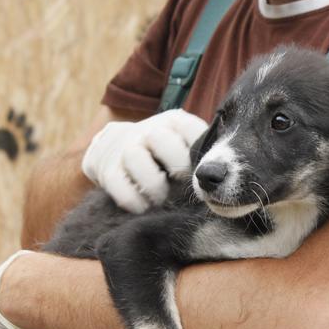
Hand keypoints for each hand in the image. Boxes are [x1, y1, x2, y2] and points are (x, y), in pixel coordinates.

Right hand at [81, 109, 207, 213]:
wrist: (113, 146)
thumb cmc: (163, 152)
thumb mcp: (183, 143)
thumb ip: (202, 154)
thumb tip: (221, 176)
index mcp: (173, 121)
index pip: (189, 128)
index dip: (198, 152)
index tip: (201, 172)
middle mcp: (148, 130)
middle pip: (161, 140)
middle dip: (177, 167)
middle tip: (183, 185)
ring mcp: (125, 148)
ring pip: (137, 160)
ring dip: (154, 186)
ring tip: (162, 199)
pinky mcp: (107, 170)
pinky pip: (120, 187)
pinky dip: (135, 202)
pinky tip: (145, 207)